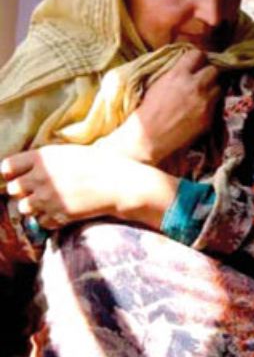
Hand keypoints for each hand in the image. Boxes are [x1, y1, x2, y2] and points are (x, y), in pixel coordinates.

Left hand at [1, 145, 177, 229]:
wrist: (121, 184)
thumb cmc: (101, 164)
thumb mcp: (71, 153)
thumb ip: (47, 160)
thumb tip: (30, 168)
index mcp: (43, 158)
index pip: (7, 167)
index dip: (10, 172)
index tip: (16, 175)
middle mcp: (41, 178)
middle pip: (14, 189)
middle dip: (23, 190)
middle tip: (37, 189)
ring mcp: (48, 198)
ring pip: (24, 208)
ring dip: (34, 206)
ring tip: (49, 202)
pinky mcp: (58, 215)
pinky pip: (41, 222)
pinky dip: (48, 219)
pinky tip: (61, 211)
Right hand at [98, 49, 220, 164]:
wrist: (148, 137)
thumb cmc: (147, 110)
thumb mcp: (157, 83)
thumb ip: (174, 72)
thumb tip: (185, 65)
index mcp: (178, 74)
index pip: (198, 54)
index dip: (197, 58)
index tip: (196, 63)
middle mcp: (195, 86)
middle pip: (214, 70)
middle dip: (208, 73)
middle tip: (201, 79)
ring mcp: (204, 102)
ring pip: (219, 87)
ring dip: (212, 89)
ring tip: (202, 95)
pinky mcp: (208, 118)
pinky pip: (216, 106)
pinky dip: (210, 105)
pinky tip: (200, 109)